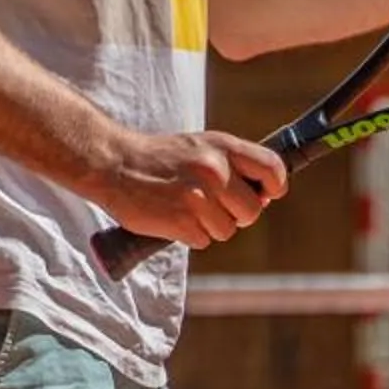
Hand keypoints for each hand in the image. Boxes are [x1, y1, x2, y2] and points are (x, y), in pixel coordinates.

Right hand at [90, 128, 289, 250]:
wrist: (114, 164)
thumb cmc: (161, 158)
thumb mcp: (201, 147)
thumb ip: (233, 166)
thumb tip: (265, 198)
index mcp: (223, 147)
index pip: (273, 169)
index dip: (274, 187)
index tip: (265, 194)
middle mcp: (214, 170)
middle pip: (252, 211)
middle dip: (237, 215)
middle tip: (213, 206)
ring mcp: (198, 197)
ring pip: (228, 230)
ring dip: (210, 227)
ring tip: (186, 207)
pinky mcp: (182, 222)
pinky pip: (204, 241)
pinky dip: (191, 235)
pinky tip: (173, 217)